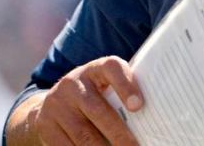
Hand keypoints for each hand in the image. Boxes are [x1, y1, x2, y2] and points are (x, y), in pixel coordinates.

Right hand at [21, 56, 143, 144]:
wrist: (52, 105)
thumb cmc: (94, 96)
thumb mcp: (104, 87)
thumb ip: (124, 93)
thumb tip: (157, 112)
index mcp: (94, 69)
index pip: (111, 68)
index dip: (125, 84)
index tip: (139, 106)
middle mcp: (73, 83)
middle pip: (98, 110)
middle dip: (119, 134)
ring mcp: (57, 105)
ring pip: (83, 134)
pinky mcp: (46, 125)